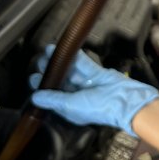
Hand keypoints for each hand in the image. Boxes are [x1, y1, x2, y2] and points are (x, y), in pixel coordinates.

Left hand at [30, 46, 158, 135]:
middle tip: (40, 62)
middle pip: (61, 82)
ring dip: (60, 62)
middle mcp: (78, 96)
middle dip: (50, 72)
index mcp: (71, 108)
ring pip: (70, 71)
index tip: (34, 78)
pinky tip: (65, 50)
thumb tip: (36, 97)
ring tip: (48, 51)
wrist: (124, 101)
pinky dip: (74, 57)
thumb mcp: (70, 105)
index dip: (43, 88)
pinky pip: (83, 64)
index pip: (53, 97)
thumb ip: (53, 99)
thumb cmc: (100, 109)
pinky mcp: (96, 73)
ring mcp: (87, 84)